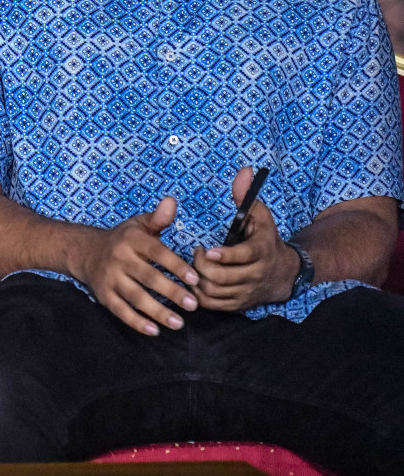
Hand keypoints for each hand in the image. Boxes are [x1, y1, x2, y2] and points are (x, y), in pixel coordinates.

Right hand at [69, 196, 199, 335]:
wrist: (84, 252)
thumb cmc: (122, 239)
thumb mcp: (138, 225)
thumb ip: (158, 218)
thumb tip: (172, 201)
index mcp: (131, 240)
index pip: (156, 253)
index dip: (176, 266)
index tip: (194, 279)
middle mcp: (119, 259)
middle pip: (148, 278)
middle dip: (171, 292)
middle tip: (193, 305)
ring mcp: (110, 278)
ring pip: (135, 297)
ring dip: (158, 311)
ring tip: (179, 323)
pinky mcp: (103, 295)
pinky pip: (120, 311)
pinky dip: (136, 322)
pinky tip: (154, 330)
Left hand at [192, 166, 298, 310]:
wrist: (283, 273)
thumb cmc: (264, 239)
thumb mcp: (260, 215)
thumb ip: (247, 195)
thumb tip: (244, 171)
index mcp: (261, 251)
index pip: (243, 257)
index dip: (223, 256)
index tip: (206, 249)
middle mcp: (255, 274)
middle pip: (222, 278)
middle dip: (202, 266)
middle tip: (196, 253)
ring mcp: (246, 292)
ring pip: (215, 293)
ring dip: (197, 280)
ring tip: (193, 265)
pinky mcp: (238, 305)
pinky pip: (213, 305)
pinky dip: (198, 295)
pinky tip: (194, 280)